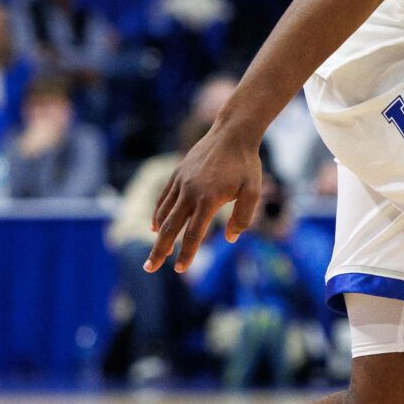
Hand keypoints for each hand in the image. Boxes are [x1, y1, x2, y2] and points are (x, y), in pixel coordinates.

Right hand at [146, 123, 262, 272]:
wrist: (232, 133)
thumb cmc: (246, 164)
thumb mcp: (253, 191)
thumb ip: (243, 217)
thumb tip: (229, 238)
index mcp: (208, 199)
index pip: (193, 234)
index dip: (186, 254)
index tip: (181, 270)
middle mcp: (190, 192)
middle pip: (170, 228)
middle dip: (159, 250)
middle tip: (150, 268)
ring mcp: (181, 182)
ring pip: (164, 213)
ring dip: (158, 235)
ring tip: (154, 253)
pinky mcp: (178, 174)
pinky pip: (164, 198)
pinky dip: (158, 214)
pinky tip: (155, 226)